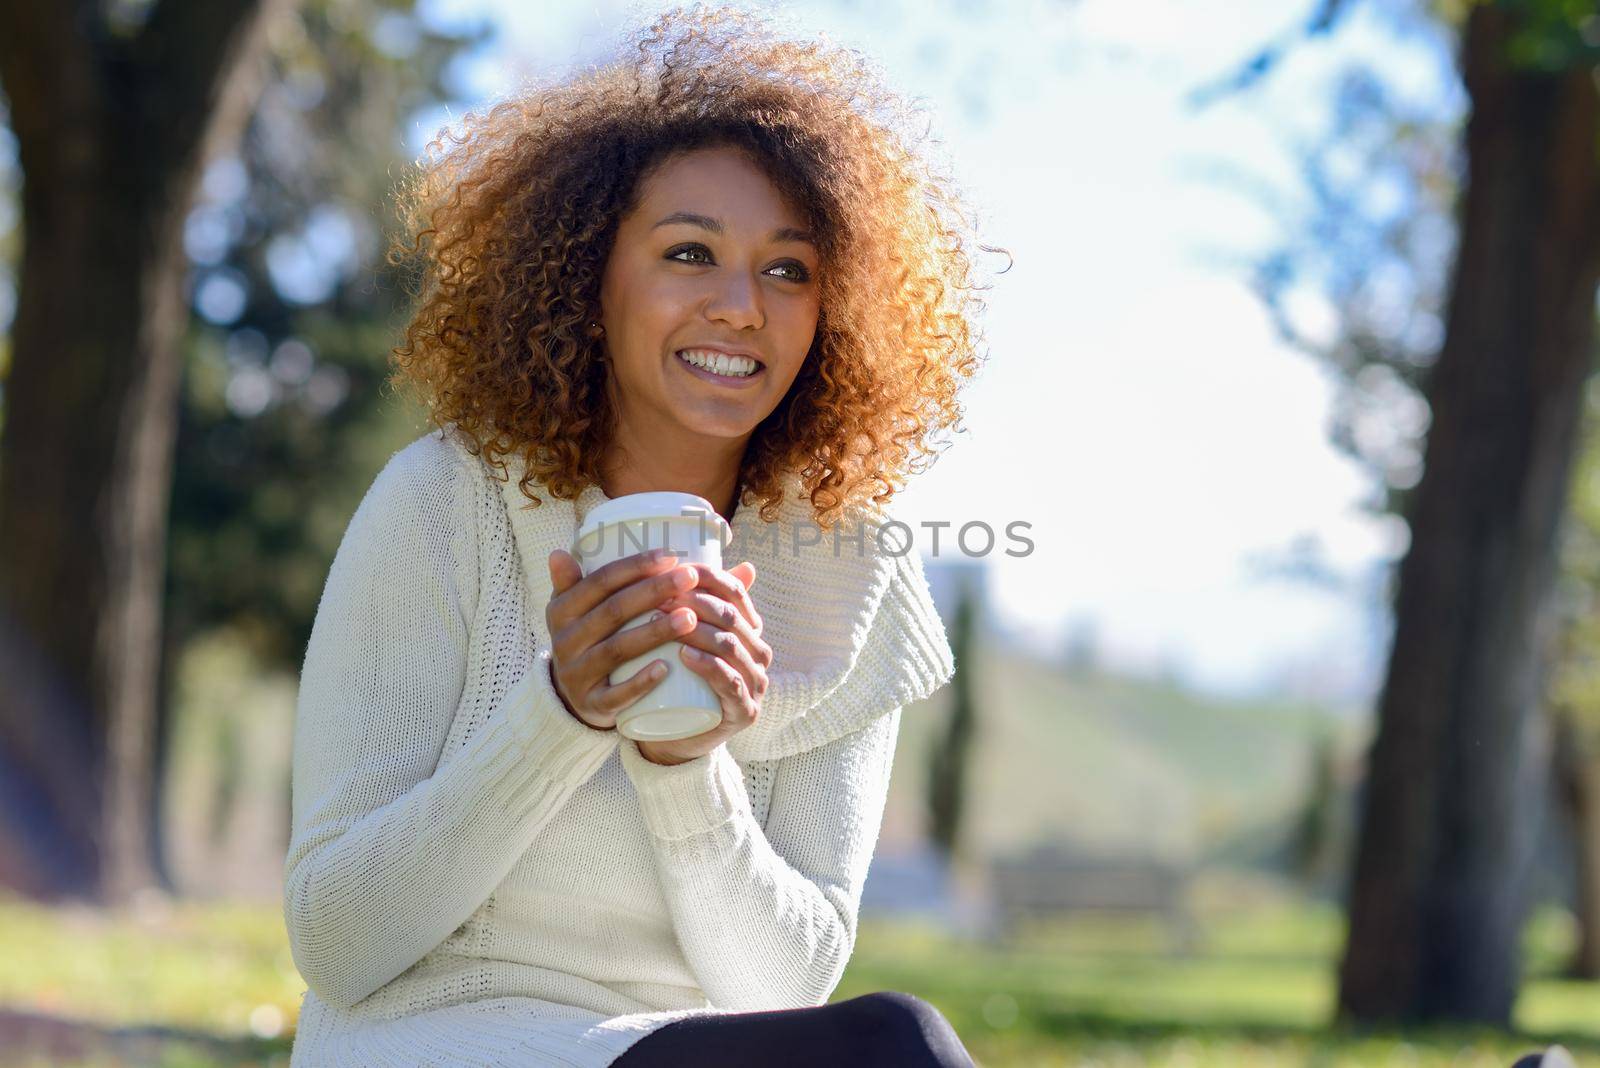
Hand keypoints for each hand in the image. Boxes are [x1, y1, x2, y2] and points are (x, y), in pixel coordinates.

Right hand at [544, 546, 702, 730]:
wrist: (570, 700)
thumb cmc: (587, 640)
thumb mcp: (574, 612)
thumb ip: (577, 582)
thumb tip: (559, 550)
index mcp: (562, 610)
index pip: (600, 581)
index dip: (635, 567)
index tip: (671, 555)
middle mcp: (565, 640)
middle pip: (613, 611)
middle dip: (654, 592)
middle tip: (690, 577)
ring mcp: (578, 674)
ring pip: (618, 649)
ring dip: (654, 632)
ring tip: (690, 617)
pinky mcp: (593, 705)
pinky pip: (616, 694)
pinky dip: (640, 681)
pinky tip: (665, 668)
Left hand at [635, 560, 770, 765]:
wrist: (675, 737)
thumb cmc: (678, 679)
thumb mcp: (682, 637)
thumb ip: (683, 601)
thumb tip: (671, 555)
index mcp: (749, 630)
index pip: (736, 593)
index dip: (708, 576)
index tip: (674, 568)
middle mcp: (758, 653)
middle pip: (731, 617)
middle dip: (696, 601)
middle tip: (658, 596)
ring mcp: (755, 684)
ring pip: (730, 646)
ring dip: (696, 629)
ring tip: (662, 621)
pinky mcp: (744, 712)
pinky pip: (729, 684)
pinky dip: (708, 666)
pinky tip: (685, 655)